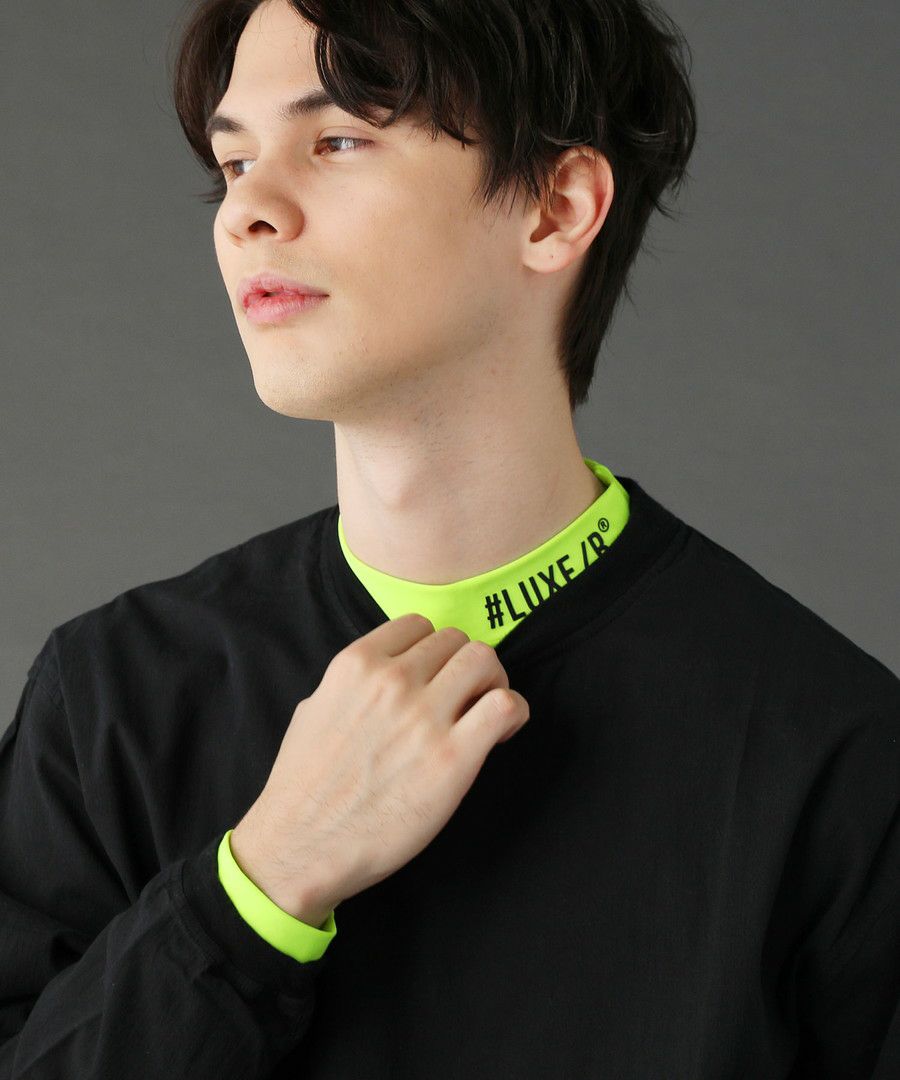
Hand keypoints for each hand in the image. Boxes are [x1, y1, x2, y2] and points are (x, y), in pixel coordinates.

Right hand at [229, 613, 528, 924]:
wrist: (301, 847)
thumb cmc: (303, 787)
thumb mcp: (314, 709)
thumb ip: (352, 683)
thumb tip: (384, 676)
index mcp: (355, 664)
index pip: (417, 624)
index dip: (432, 649)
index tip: (435, 675)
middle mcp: (392, 681)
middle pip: (455, 639)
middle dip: (462, 665)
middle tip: (464, 697)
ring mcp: (424, 716)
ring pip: (484, 659)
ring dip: (492, 680)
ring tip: (484, 710)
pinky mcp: (453, 757)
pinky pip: (506, 706)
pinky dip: (513, 711)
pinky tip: (499, 733)